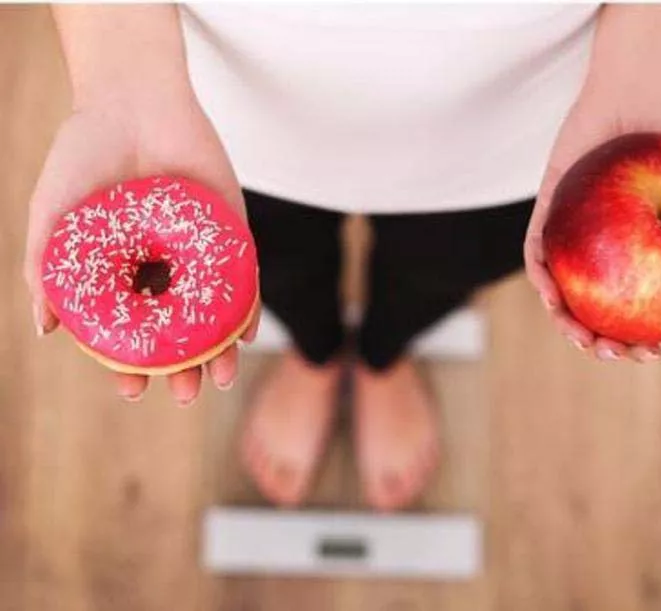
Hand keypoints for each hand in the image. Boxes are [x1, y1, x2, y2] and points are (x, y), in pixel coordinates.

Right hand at [24, 89, 258, 404]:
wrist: (132, 99)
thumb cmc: (84, 155)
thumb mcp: (54, 215)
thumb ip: (47, 269)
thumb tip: (45, 329)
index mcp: (123, 271)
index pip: (131, 330)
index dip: (131, 363)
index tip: (131, 390)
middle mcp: (163, 267)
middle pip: (178, 329)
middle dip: (182, 367)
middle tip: (185, 394)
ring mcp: (199, 252)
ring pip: (213, 312)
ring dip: (218, 349)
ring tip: (218, 379)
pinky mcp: (231, 230)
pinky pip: (244, 276)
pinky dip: (246, 307)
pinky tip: (244, 336)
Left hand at [524, 87, 660, 362]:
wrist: (641, 94)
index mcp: (631, 255)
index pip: (630, 309)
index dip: (636, 338)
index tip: (651, 354)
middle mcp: (598, 251)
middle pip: (589, 309)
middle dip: (597, 341)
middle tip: (613, 353)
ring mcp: (569, 234)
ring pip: (558, 289)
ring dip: (564, 319)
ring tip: (582, 337)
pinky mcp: (545, 210)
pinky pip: (536, 249)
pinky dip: (541, 274)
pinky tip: (551, 293)